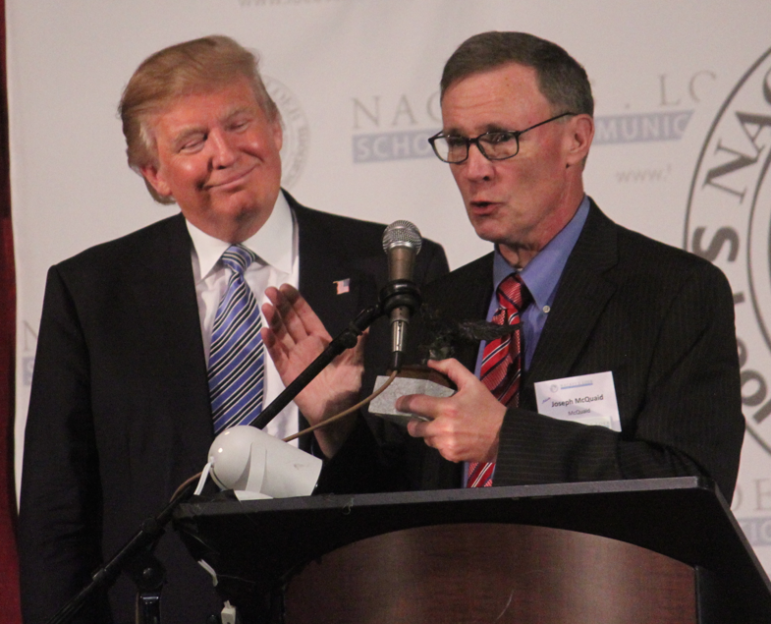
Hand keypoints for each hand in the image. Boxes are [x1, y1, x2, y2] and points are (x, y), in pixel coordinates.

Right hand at [261, 284, 364, 456]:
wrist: (335, 416)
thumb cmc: (347, 390)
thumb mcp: (355, 365)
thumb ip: (357, 346)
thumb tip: (365, 328)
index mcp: (322, 341)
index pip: (307, 317)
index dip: (297, 302)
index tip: (287, 288)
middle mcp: (306, 346)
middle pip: (291, 322)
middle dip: (282, 306)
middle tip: (272, 291)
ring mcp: (295, 359)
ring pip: (282, 335)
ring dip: (274, 320)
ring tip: (267, 306)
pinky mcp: (287, 373)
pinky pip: (277, 356)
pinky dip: (271, 344)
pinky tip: (266, 332)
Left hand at [398, 359, 505, 462]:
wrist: (504, 435)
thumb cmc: (487, 407)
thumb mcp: (472, 383)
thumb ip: (451, 368)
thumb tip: (431, 362)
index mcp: (448, 408)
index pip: (416, 404)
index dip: (404, 402)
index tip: (399, 403)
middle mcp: (443, 428)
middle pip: (414, 428)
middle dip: (413, 422)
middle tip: (418, 418)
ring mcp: (446, 444)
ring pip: (426, 439)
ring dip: (429, 433)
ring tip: (442, 426)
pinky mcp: (451, 456)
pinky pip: (438, 449)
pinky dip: (441, 443)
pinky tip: (453, 437)